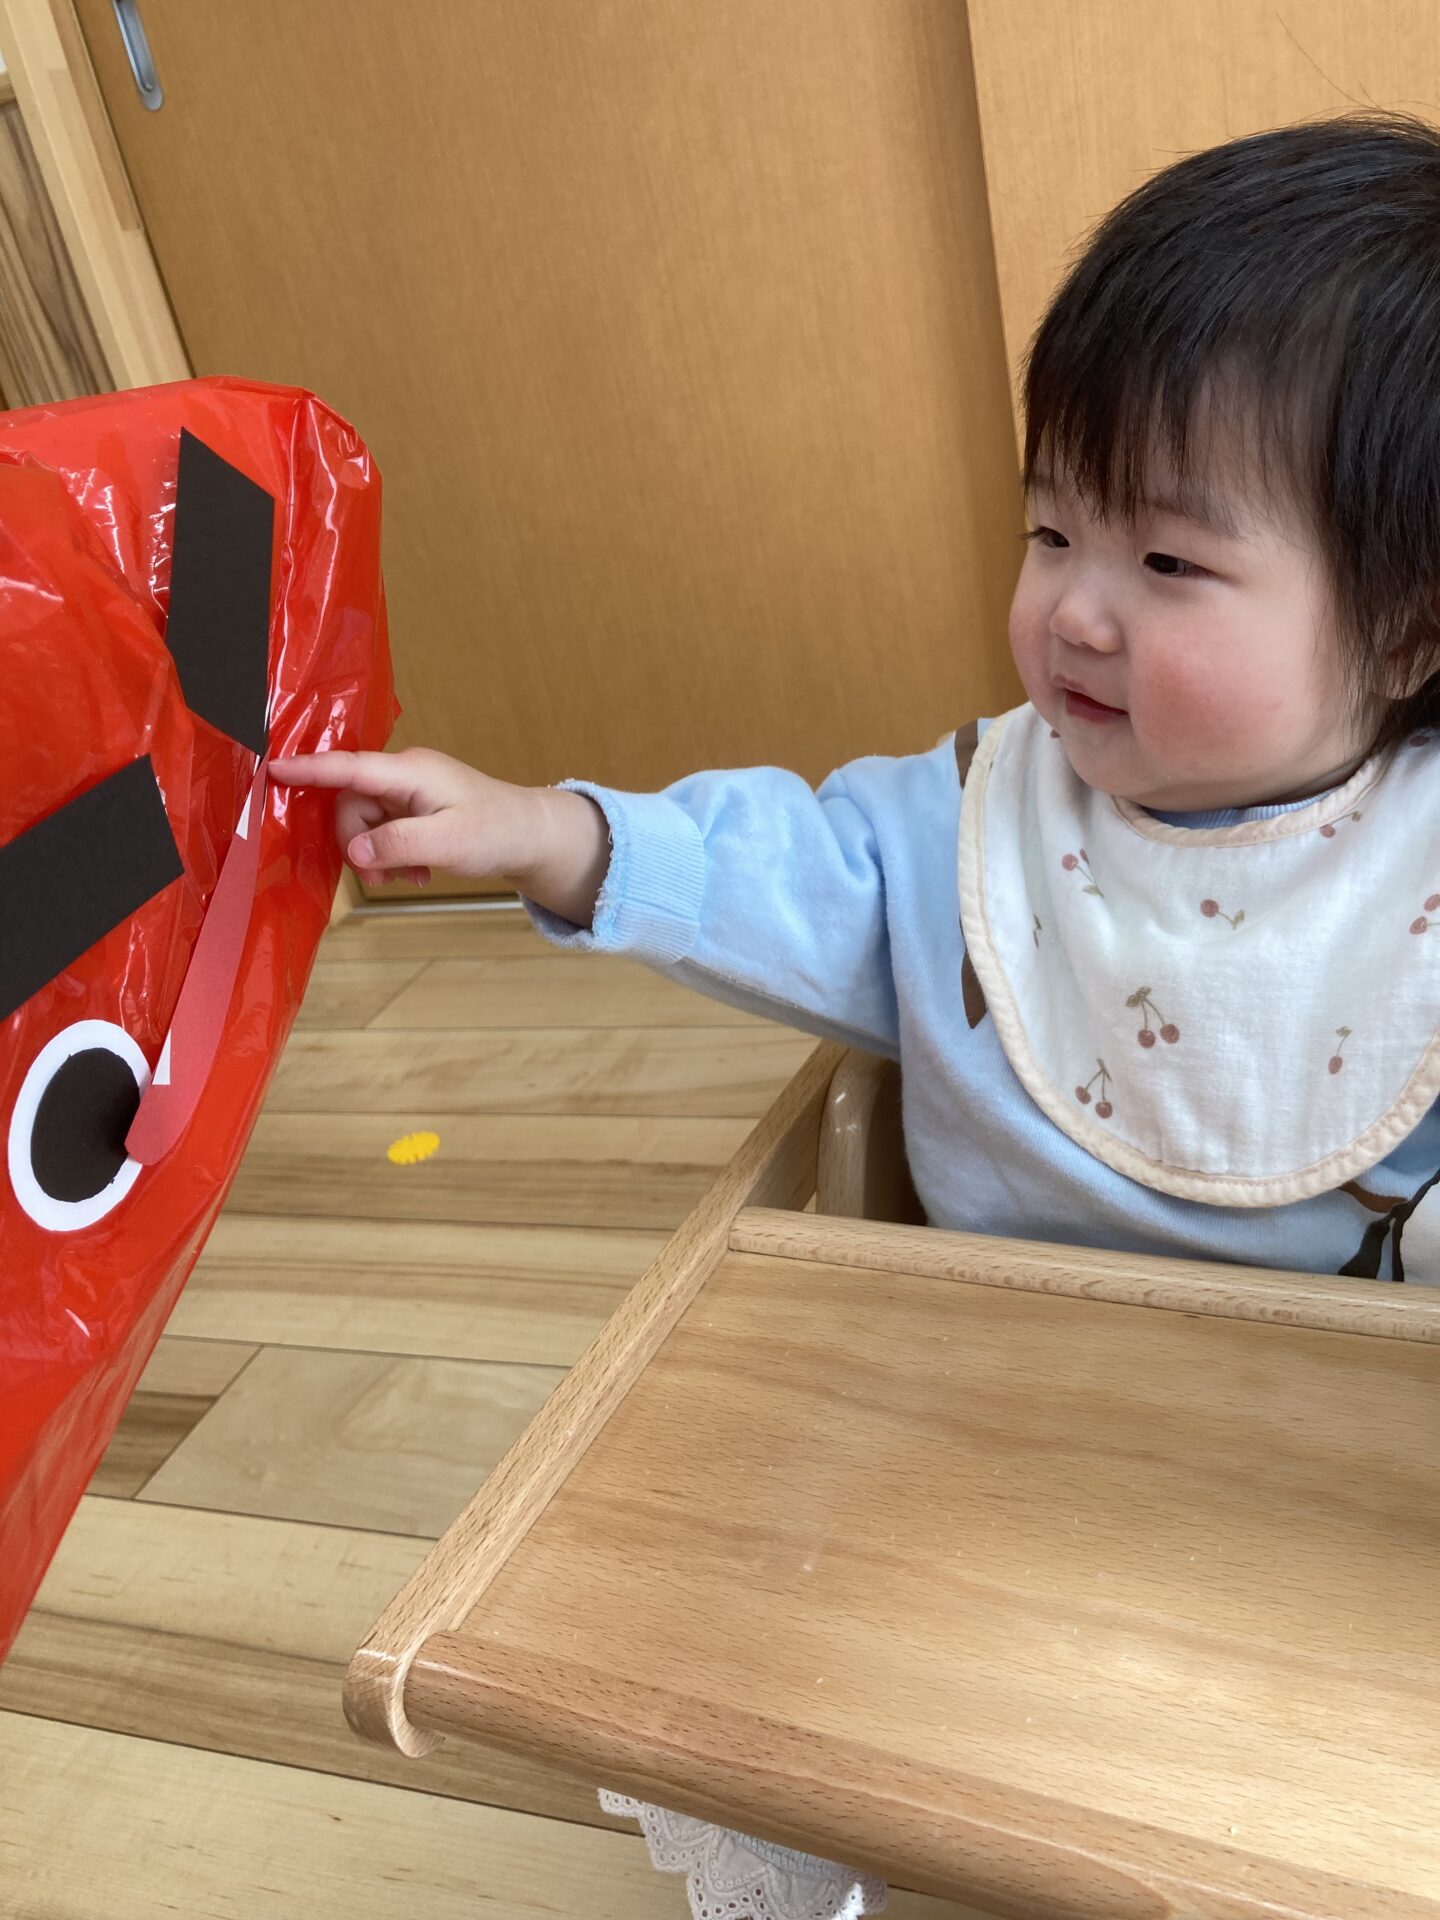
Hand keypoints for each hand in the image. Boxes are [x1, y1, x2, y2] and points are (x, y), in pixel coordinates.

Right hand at [269, 746, 609, 923]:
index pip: (349, 767)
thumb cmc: (496, 831)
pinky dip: (392, 856)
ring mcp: (407, 791)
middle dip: (359, 846)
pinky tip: (417, 872)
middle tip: (382, 878)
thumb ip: (399, 844)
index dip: (310, 770)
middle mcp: (404, 775)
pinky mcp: (411, 808)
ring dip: (378, 856)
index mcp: (410, 772)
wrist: (529, 835)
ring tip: (410, 876)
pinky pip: (382, 831)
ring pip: (364, 823)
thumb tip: (356, 852)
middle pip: (351, 806)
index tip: (274, 770)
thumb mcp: (448, 843)